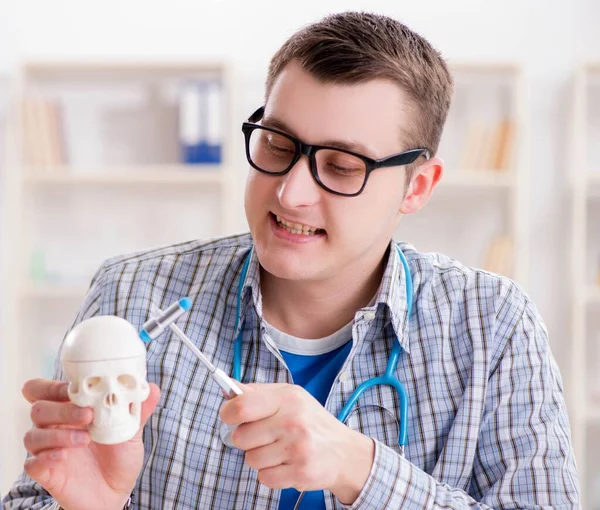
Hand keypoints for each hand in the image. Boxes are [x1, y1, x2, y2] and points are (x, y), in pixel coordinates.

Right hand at [22, 378, 159, 509]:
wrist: (117, 493)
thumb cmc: (119, 457)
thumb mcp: (131, 431)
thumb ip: (138, 409)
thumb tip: (153, 388)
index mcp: (72, 410)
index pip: (46, 389)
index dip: (53, 385)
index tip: (74, 388)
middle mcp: (56, 427)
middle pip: (39, 408)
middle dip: (62, 408)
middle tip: (88, 415)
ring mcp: (49, 450)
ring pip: (34, 434)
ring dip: (58, 433)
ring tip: (86, 439)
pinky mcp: (46, 473)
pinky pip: (32, 463)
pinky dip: (46, 457)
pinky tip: (64, 457)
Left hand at [219, 383, 374, 504]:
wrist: (343, 451)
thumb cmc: (310, 421)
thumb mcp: (289, 397)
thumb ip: (257, 393)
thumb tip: (228, 389)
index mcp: (287, 398)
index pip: (242, 406)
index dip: (228, 412)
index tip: (229, 416)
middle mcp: (292, 421)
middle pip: (240, 437)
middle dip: (246, 439)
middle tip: (263, 436)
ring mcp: (297, 448)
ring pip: (250, 460)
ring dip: (260, 457)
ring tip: (278, 450)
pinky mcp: (300, 472)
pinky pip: (264, 478)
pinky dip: (270, 474)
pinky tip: (285, 463)